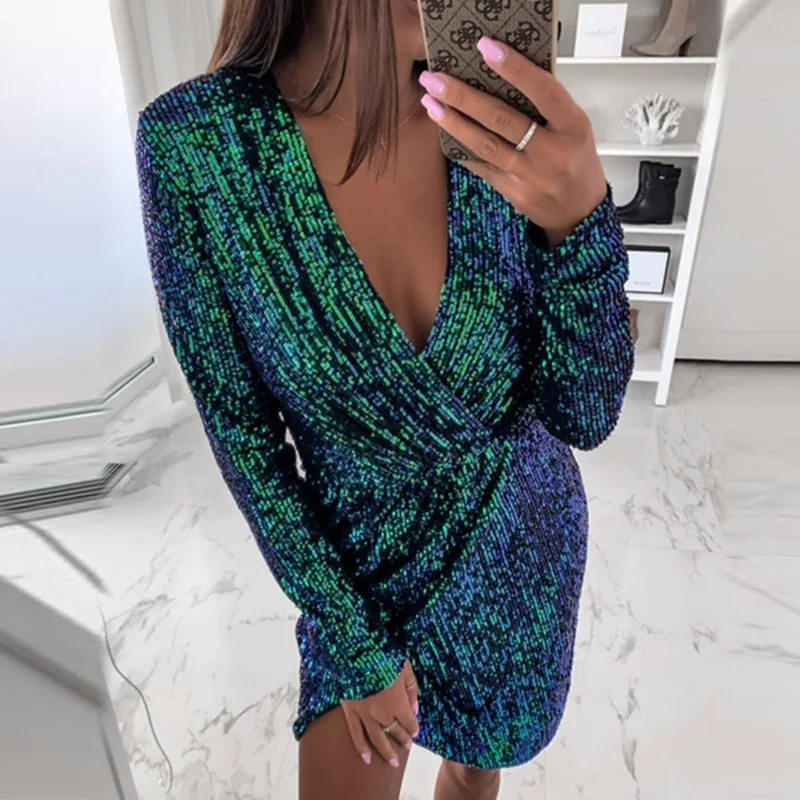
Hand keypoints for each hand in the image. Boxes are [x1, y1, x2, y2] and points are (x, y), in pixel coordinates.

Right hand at [340, 658, 419, 766]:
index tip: (415, 731)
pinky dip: (361, 748)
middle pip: (395, 731)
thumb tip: (415, 709)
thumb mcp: (405, 668)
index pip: (409, 722)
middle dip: (403, 738)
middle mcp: (382, 713)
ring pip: (377, 738)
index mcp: (398, 702)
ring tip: (394, 762)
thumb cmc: (384, 656)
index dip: (414, 727)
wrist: (357, 651)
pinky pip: (356, 734)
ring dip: (387, 751)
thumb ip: (411, 689)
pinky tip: (367, 759)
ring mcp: (365, 715)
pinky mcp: (350, 711)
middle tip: (407, 745)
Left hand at [418, 36, 607, 245]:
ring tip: (431, 104)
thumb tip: (504, 78)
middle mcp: (551, 152)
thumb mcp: (575, 128)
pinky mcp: (514, 193)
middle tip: (436, 80)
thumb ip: (547, 107)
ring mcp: (530, 176)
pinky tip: (445, 134)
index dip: (514, 69)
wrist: (579, 211)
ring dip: (454, 123)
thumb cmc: (576, 161)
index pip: (543, 92)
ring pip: (486, 145)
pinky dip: (463, 149)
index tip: (486, 48)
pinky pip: (483, 166)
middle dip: (464, 97)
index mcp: (572, 127)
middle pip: (502, 119)